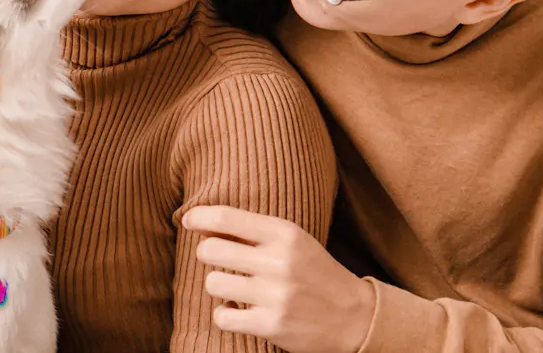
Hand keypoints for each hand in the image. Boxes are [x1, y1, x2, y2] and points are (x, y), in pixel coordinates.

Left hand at [183, 206, 373, 352]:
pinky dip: (224, 314)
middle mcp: (279, 262)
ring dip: (219, 285)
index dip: (198, 217)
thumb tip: (203, 222)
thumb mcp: (292, 240)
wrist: (355, 317)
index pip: (226, 217)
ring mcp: (275, 296)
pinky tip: (238, 310)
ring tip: (236, 288)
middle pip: (210, 250)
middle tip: (220, 261)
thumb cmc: (313, 272)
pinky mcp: (271, 325)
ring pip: (212, 283)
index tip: (187, 220)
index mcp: (284, 234)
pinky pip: (222, 316)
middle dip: (208, 254)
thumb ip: (252, 230)